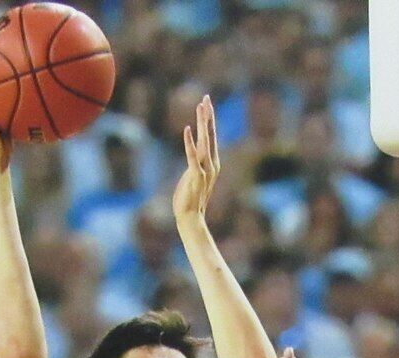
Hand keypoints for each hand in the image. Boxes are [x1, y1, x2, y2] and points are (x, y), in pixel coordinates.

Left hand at [173, 94, 219, 223]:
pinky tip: (187, 130)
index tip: (207, 103)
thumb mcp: (194, 177)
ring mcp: (205, 171)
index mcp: (212, 163)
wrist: (191, 218)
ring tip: (200, 107)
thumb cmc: (190, 199)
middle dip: (208, 116)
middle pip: (210, 135)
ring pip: (205, 142)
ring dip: (202, 124)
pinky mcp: (196, 177)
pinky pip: (192, 157)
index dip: (209, 119)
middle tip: (206, 98)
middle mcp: (212, 164)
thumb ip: (196, 164)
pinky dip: (190, 143)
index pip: (211, 137)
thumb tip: (194, 154)